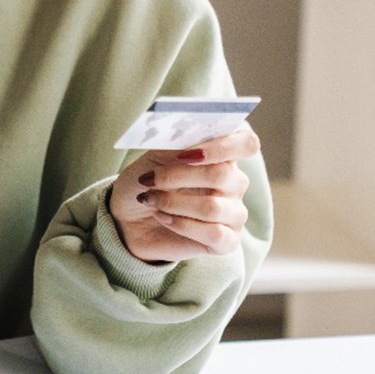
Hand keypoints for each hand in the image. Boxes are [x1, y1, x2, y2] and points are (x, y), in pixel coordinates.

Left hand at [109, 128, 259, 262]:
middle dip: (178, 176)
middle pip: (222, 174)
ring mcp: (234, 213)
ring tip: (150, 200)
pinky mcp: (227, 242)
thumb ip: (176, 144)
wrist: (128, 219)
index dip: (222, 146)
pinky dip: (180, 224)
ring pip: (212, 207)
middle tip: (149, 179)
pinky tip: (163, 218)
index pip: (246, 143)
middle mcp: (235, 183)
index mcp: (223, 155)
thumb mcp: (154, 157)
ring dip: (172, 203)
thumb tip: (192, 132)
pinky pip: (213, 234)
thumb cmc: (146, 182)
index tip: (188, 154)